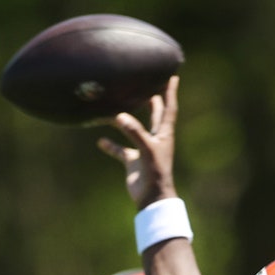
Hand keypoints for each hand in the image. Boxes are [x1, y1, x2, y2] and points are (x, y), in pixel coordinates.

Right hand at [96, 75, 179, 209]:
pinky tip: (101, 141)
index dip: (170, 93)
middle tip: (146, 85)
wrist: (152, 198)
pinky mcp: (134, 161)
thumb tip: (119, 116)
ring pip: (134, 130)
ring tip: (115, 109)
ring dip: (125, 121)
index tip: (172, 76)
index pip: (168, 108)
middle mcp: (155, 139)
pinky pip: (121, 150)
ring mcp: (144, 149)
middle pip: (155, 115)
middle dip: (152, 100)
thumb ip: (134, 132)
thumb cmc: (155, 174)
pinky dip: (112, 145)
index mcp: (164, 134)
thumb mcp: (147, 150)